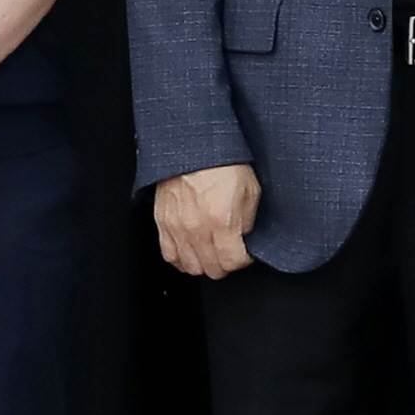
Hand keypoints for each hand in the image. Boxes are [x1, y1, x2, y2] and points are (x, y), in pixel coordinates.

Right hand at [153, 164, 261, 278]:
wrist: (193, 146)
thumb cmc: (223, 162)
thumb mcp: (250, 190)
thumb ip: (248, 220)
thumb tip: (244, 238)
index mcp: (222, 221)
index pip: (233, 262)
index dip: (244, 260)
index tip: (245, 252)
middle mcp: (198, 229)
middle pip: (212, 269)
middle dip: (226, 264)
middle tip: (230, 253)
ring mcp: (177, 228)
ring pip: (190, 267)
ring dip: (204, 264)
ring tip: (212, 253)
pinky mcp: (163, 222)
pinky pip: (169, 255)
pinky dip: (181, 258)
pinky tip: (191, 252)